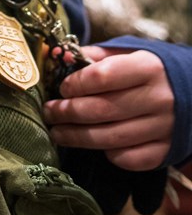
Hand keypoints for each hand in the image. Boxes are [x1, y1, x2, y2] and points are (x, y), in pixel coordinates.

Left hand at [43, 46, 173, 170]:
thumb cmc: (146, 72)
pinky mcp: (165, 151)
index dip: (75, 84)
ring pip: (110, 138)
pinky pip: (128, 159)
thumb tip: (62, 56)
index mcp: (147, 68)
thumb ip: (93, 56)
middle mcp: (158, 98)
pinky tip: (94, 145)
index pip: (102, 76)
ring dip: (76, 137)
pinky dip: (107, 154)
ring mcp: (164, 127)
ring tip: (57, 132)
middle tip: (49, 112)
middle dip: (67, 113)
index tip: (61, 88)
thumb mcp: (126, 54)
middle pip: (101, 110)